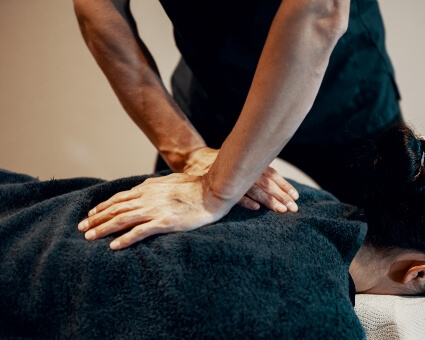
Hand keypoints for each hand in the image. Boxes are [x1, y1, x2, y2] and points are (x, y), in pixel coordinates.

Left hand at [78, 173, 232, 249]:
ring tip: (89, 237)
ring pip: (122, 220)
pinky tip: (114, 247)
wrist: (212, 191)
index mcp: (148, 189)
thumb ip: (153, 185)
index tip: (91, 213)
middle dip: (96, 218)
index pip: (119, 198)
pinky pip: (140, 232)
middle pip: (115, 209)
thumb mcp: (169, 180)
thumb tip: (141, 187)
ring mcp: (155, 210)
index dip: (103, 206)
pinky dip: (125, 239)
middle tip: (81, 228)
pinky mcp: (165, 223)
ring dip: (103, 228)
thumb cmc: (194, 186)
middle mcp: (147, 199)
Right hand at [184, 147, 298, 212]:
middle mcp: (242, 168)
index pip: (271, 174)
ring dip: (268, 200)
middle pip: (266, 183)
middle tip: (293, 208)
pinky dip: (245, 201)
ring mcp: (231, 177)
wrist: (192, 157)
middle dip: (281, 195)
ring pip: (254, 189)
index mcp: (249, 162)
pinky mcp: (218, 186)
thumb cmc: (219, 162)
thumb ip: (253, 168)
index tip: (295, 196)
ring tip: (281, 210)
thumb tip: (273, 181)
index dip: (283, 185)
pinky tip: (256, 209)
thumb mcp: (238, 160)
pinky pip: (233, 195)